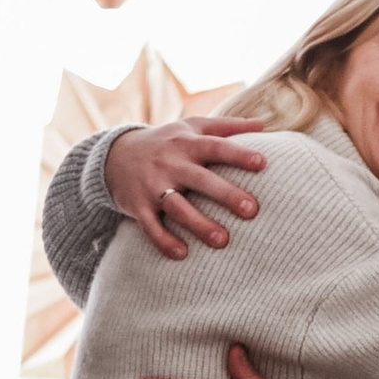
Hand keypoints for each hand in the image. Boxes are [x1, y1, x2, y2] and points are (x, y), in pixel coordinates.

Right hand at [106, 122, 267, 258]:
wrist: (114, 155)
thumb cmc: (167, 142)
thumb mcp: (192, 127)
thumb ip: (227, 126)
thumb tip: (264, 124)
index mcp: (187, 144)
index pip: (215, 146)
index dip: (238, 154)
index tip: (262, 163)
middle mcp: (170, 164)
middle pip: (199, 179)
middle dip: (225, 194)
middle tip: (251, 210)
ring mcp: (153, 186)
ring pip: (177, 207)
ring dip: (198, 224)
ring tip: (222, 241)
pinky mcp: (138, 206)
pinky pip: (151, 226)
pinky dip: (164, 240)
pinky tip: (182, 254)